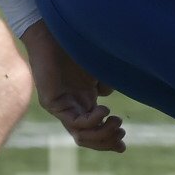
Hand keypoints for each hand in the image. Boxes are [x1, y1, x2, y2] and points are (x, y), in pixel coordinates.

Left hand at [26, 21, 124, 152]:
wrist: (57, 29)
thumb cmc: (78, 44)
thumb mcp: (100, 68)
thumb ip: (106, 84)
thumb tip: (105, 97)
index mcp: (84, 100)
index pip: (94, 130)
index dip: (109, 141)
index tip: (124, 145)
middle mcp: (72, 106)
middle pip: (87, 138)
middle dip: (107, 141)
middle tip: (121, 131)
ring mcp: (61, 106)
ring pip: (80, 136)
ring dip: (102, 135)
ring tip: (114, 121)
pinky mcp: (51, 102)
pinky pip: (73, 123)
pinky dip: (92, 122)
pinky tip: (103, 110)